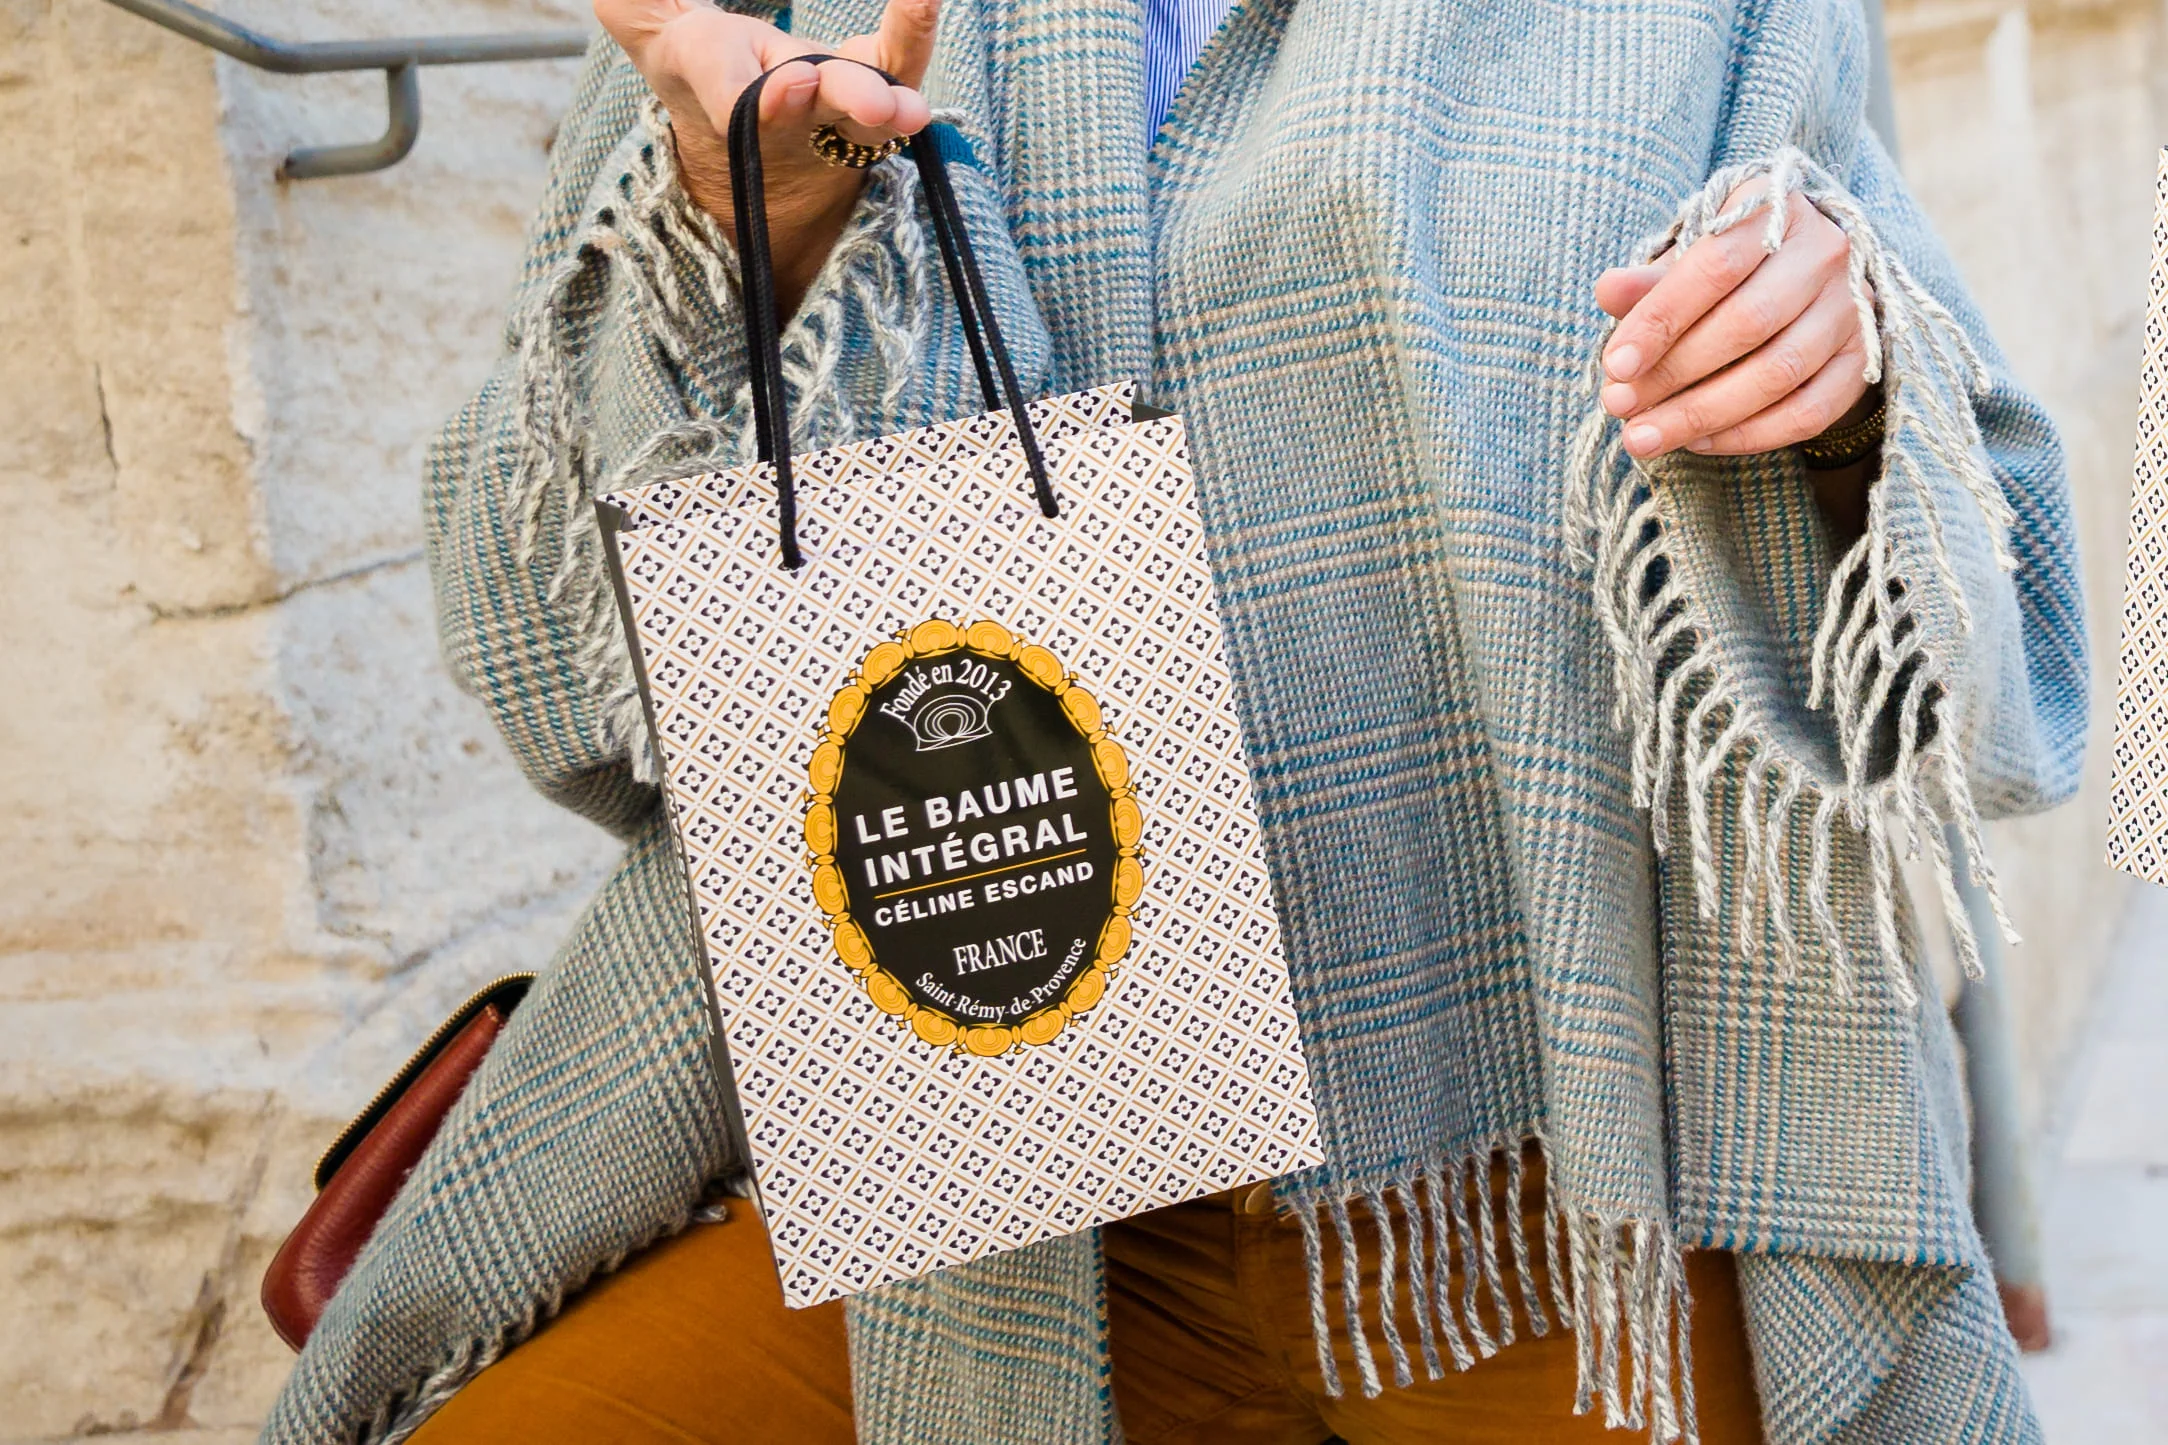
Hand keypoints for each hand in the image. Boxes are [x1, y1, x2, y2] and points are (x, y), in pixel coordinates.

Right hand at [594, 0, 938, 313]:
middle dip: (843, 105)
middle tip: (877, 106)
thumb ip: (633, 9)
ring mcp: (834, 109)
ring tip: (914, 103)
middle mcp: (785, 116)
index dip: (760, 100)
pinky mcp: (874, 80)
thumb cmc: (698, 64)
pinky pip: (897, 62)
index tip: (789, 84)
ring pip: (866, 113)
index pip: (739, 104)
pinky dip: (914, 31)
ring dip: (892, 104)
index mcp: (722, 95)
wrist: (744, 103)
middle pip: (815, 116)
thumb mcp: (647, 27)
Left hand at [1593, 182, 1876, 460]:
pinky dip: (1748, 435)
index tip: (1614, 366)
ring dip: (1703, 414)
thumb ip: (1650, 281)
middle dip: (1673, 374)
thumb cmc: (1731, 267)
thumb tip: (1608, 290)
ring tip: (1645, 437)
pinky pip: (1808, 412)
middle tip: (1619, 407)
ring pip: (1777, 373)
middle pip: (1746, 324)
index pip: (1714, 266)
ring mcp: (1852, 308)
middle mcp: (1824, 254)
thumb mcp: (1688, 258)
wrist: (1807, 278)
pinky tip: (1698, 443)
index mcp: (1774, 211)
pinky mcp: (1862, 360)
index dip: (1660, 320)